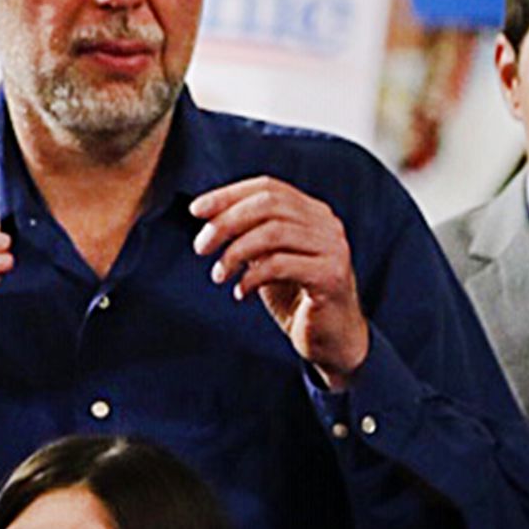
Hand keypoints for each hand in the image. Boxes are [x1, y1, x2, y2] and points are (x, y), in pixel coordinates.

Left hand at [191, 177, 368, 384]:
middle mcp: (327, 225)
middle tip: (201, 247)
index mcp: (312, 213)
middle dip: (226, 222)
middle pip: (269, 205)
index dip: (228, 195)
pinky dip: (252, 276)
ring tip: (218, 275)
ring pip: (274, 232)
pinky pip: (281, 265)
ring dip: (235, 252)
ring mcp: (332, 249)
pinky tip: (240, 292)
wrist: (330, 340)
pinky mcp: (330, 277)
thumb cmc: (295, 297)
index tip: (195, 210)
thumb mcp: (267, 258)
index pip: (268, 188)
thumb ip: (249, 234)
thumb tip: (208, 215)